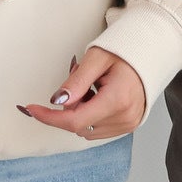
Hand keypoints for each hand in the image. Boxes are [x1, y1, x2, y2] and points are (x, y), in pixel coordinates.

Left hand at [20, 48, 145, 139]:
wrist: (150, 54)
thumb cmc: (124, 51)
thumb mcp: (96, 58)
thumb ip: (76, 81)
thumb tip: (57, 101)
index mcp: (117, 99)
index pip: (75, 120)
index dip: (50, 117)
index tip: (31, 109)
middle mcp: (125, 117)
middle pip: (78, 125)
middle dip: (70, 106)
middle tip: (79, 79)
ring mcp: (128, 124)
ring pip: (86, 129)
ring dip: (80, 112)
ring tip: (94, 87)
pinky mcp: (129, 126)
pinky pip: (97, 130)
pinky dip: (91, 116)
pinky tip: (99, 97)